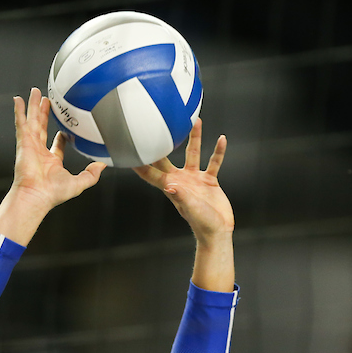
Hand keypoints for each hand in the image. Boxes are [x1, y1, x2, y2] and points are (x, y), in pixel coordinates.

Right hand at [0, 88, 106, 244]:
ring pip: (32, 121)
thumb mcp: (79, 183)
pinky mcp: (23, 142)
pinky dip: (19, 111)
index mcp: (51, 161)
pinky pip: (21, 123)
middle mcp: (39, 152)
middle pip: (42, 127)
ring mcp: (30, 146)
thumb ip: (91, 174)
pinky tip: (18, 100)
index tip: (64, 129)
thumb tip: (102, 165)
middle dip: (45, 114)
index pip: (56, 145)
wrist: (36, 195)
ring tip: (35, 92)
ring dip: (34, 106)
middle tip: (47, 100)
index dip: (61, 137)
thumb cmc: (53, 194)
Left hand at [134, 120, 232, 245]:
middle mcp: (181, 180)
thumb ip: (181, 196)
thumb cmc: (202, 223)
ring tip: (195, 121)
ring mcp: (195, 179)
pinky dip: (218, 152)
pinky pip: (213, 162)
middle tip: (156, 125)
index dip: (139, 163)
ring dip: (195, 138)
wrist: (217, 231)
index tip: (129, 149)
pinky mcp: (209, 180)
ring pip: (193, 153)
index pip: (150, 173)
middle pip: (168, 157)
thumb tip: (170, 186)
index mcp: (171, 187)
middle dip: (162, 143)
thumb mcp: (191, 209)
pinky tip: (222, 139)